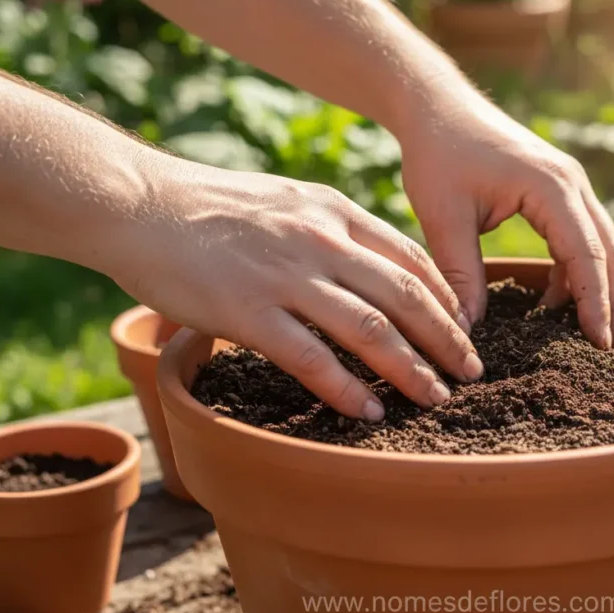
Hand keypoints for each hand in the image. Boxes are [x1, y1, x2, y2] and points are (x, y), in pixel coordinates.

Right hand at [116, 155, 482, 421]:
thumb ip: (334, 230)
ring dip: (411, 369)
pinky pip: (312, 358)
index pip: (412, 258)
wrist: (142, 204)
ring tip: (436, 398)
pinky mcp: (249, 311)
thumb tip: (375, 268)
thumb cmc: (215, 208)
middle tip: (471, 373)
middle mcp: (321, 241)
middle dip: (447, 340)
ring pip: (371, 329)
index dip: (448, 299)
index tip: (464, 330)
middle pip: (406, 296)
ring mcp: (286, 275)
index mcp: (334, 212)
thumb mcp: (289, 202)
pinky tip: (370, 411)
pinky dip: (348, 389)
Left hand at [399, 96, 613, 347]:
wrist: (437, 105)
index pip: (585, 253)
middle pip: (609, 251)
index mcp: (550, 186)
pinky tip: (557, 303)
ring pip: (602, 243)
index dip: (595, 301)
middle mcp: (572, 183)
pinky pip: (581, 236)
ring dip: (604, 288)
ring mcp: (570, 184)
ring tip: (600, 335)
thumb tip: (466, 330)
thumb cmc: (438, 152)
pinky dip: (578, 271)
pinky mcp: (557, 190)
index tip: (600, 342)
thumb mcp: (443, 215)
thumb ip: (459, 271)